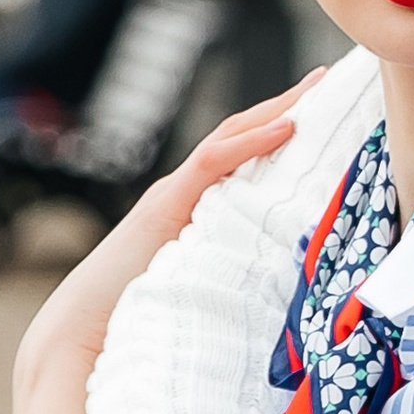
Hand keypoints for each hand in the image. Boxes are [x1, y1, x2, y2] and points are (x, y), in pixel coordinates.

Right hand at [9, 77, 314, 413]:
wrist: (85, 334)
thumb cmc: (142, 319)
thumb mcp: (206, 287)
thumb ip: (241, 275)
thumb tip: (300, 292)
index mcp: (198, 209)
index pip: (244, 157)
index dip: (281, 132)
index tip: (325, 114)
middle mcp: (186, 192)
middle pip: (241, 134)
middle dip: (286, 105)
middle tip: (329, 79)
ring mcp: (174, 194)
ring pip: (230, 136)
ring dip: (275, 109)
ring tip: (315, 89)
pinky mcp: (165, 204)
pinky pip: (213, 162)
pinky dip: (251, 142)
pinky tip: (286, 127)